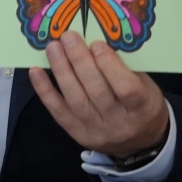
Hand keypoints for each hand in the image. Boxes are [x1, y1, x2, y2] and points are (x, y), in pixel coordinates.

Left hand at [27, 35, 168, 160]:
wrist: (139, 144)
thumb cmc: (143, 105)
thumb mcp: (146, 86)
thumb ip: (125, 68)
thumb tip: (94, 43)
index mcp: (142, 109)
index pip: (126, 89)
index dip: (110, 66)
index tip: (97, 44)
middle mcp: (119, 123)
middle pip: (97, 92)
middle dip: (80, 62)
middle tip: (68, 37)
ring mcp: (96, 131)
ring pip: (76, 100)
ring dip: (62, 71)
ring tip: (53, 48)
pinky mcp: (77, 134)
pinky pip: (58, 112)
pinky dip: (45, 91)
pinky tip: (36, 71)